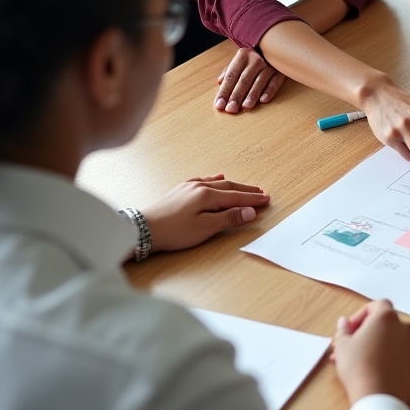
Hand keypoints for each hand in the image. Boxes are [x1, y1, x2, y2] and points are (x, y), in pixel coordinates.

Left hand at [142, 175, 270, 253]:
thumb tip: (250, 211)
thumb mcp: (204, 228)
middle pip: (229, 186)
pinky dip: (215, 181)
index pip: (236, 196)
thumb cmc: (173, 231)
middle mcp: (199, 186)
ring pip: (217, 183)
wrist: (142, 229)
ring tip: (245, 188)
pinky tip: (217, 178)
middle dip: (246, 191)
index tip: (266, 199)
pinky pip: (203, 180)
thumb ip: (228, 218)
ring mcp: (189, 186)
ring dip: (233, 185)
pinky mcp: (180, 190)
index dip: (252, 199)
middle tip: (261, 193)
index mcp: (207, 195)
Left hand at [215, 47, 284, 113]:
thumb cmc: (254, 57)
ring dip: (252, 95)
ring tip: (246, 107)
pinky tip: (263, 100)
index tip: (219, 105)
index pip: (231, 76)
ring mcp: (269, 65)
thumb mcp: (240, 60)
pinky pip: (275, 82)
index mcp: (242, 56)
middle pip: (244, 80)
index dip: (224, 91)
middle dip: (236, 96)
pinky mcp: (281, 71)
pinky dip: (269, 91)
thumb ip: (230, 71)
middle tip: (231, 109)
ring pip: (259, 82)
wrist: (277, 47)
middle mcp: (255, 59)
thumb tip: (220, 82)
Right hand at [332, 299, 409, 405]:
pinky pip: (408, 358)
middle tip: (355, 348)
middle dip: (371, 333)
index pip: (377, 305)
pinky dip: (398, 362)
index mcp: (387, 317)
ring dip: (385, 346)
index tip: (351, 331)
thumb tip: (344, 322)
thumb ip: (343, 330)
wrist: (378, 399)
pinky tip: (384, 373)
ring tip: (368, 363)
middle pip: (388, 324)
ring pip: (399, 341)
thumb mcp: (342, 346)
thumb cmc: (357, 367)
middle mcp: (406, 327)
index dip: (362, 315)